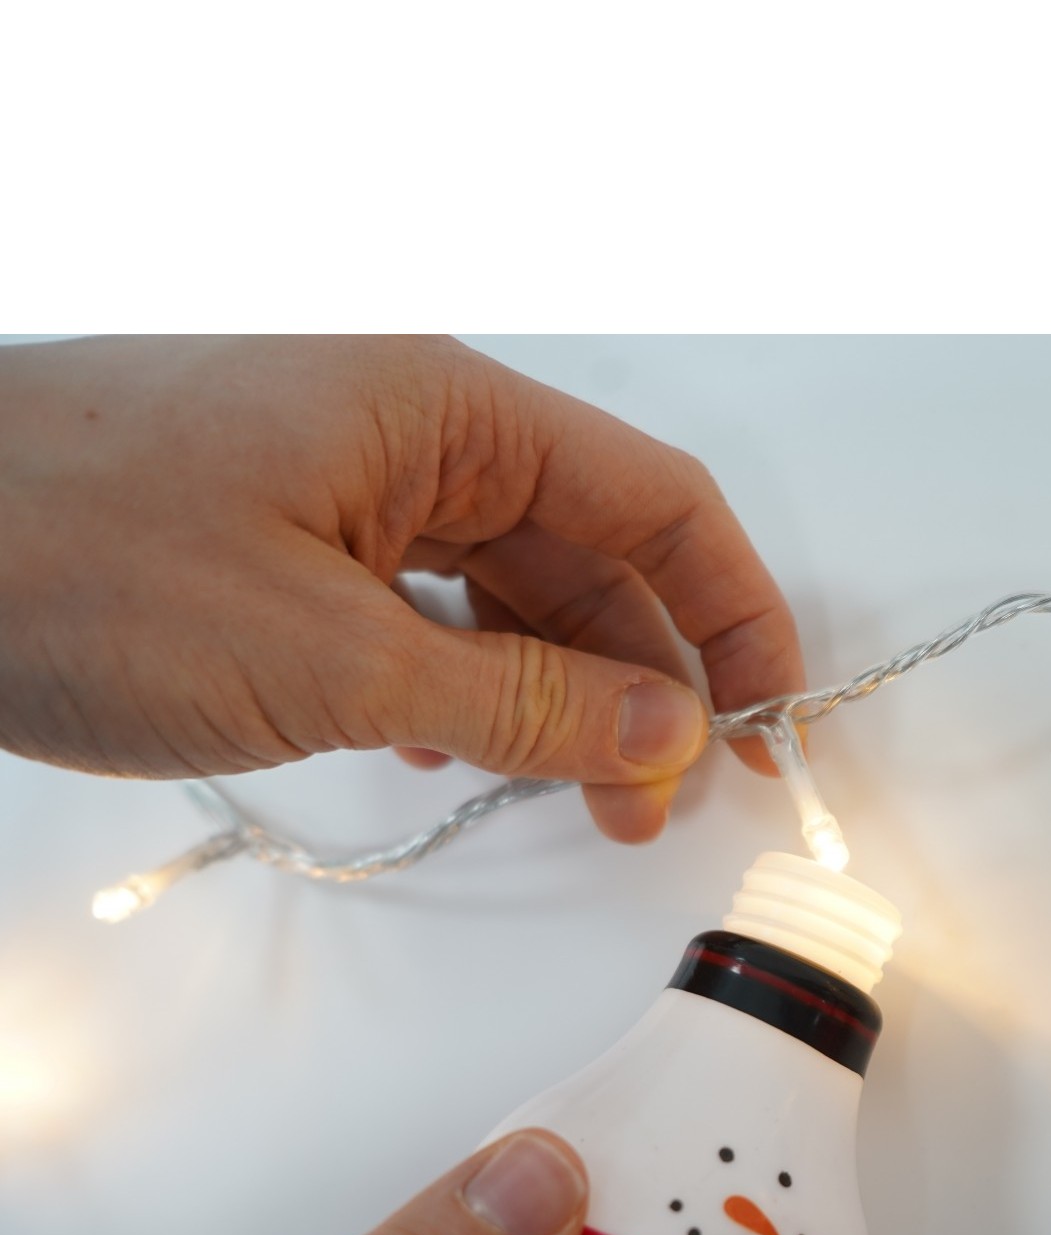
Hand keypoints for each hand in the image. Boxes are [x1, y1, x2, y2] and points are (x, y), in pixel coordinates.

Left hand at [0, 335, 802, 842]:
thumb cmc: (70, 559)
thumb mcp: (331, 660)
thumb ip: (521, 702)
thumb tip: (668, 731)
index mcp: (441, 410)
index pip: (654, 499)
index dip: (736, 613)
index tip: (776, 724)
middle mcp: (408, 430)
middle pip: (591, 555)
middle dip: (648, 683)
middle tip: (663, 805)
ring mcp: (345, 481)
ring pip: (510, 594)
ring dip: (560, 699)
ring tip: (582, 802)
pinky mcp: (289, 537)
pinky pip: (426, 609)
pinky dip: (466, 686)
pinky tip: (455, 754)